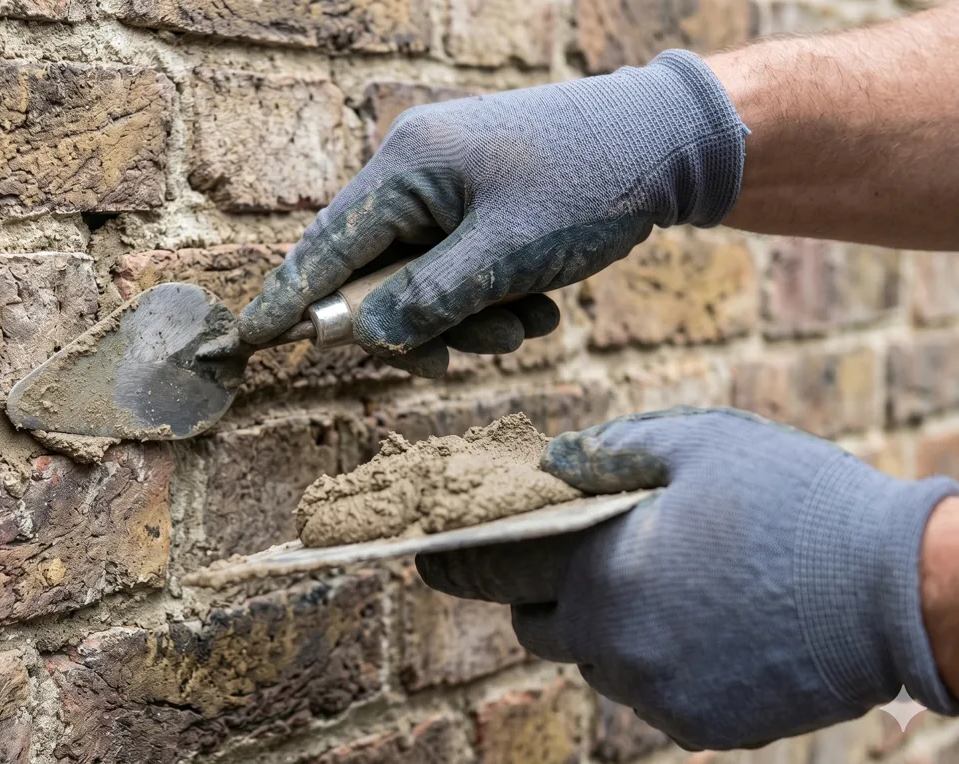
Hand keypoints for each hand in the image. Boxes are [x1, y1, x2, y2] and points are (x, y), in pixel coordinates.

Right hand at [238, 51, 746, 376]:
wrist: (669, 142)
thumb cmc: (590, 181)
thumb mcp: (508, 253)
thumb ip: (430, 301)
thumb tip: (367, 338)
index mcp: (406, 167)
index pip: (323, 246)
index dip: (287, 300)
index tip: (248, 342)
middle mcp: (414, 174)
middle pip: (374, 278)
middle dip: (421, 326)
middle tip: (471, 351)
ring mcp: (447, 191)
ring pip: (421, 286)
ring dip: (467, 320)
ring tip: (528, 322)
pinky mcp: (477, 208)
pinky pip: (457, 275)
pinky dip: (490, 301)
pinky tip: (539, 301)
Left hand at [416, 407, 958, 749]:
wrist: (897, 591)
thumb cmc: (792, 503)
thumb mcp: (694, 443)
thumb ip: (605, 452)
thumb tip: (549, 463)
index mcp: (595, 574)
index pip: (489, 575)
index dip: (456, 563)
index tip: (427, 558)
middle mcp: (613, 648)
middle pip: (540, 628)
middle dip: (549, 594)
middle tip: (589, 557)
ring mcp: (658, 696)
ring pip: (601, 663)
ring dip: (612, 629)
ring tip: (673, 586)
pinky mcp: (704, 728)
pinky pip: (655, 692)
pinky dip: (664, 661)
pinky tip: (713, 623)